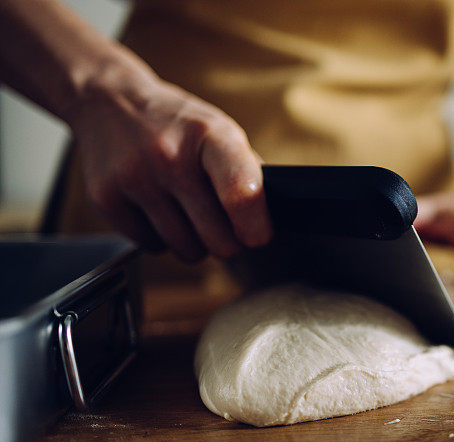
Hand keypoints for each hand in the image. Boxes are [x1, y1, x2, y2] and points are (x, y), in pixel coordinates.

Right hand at [69, 68, 270, 260]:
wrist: (106, 101)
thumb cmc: (175, 123)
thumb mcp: (218, 131)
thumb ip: (246, 172)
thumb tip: (268, 219)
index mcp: (210, 135)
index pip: (241, 192)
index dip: (255, 225)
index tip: (258, 236)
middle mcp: (170, 156)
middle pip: (216, 238)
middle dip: (225, 240)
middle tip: (221, 225)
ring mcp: (134, 177)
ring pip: (185, 248)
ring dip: (193, 242)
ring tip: (186, 213)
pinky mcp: (105, 198)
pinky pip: (151, 246)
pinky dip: (159, 238)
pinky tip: (157, 210)